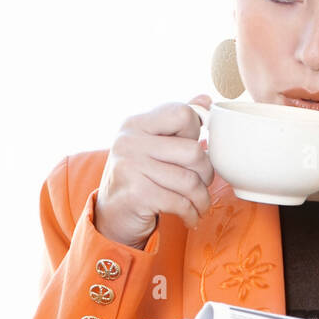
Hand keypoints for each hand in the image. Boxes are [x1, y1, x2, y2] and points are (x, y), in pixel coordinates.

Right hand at [94, 94, 215, 246]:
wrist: (112, 214)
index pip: (182, 114)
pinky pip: (179, 202)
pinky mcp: (136, 193)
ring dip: (201, 198)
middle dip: (206, 173)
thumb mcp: (152, 145)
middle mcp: (130, 141)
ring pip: (189, 181)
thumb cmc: (139, 176)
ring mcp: (131, 166)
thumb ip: (176, 123)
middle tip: (203, 184)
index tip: (191, 150)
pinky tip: (191, 217)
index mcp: (136, 123)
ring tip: (201, 204)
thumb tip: (206, 100)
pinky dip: (191, 214)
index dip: (195, 133)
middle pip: (193, 151)